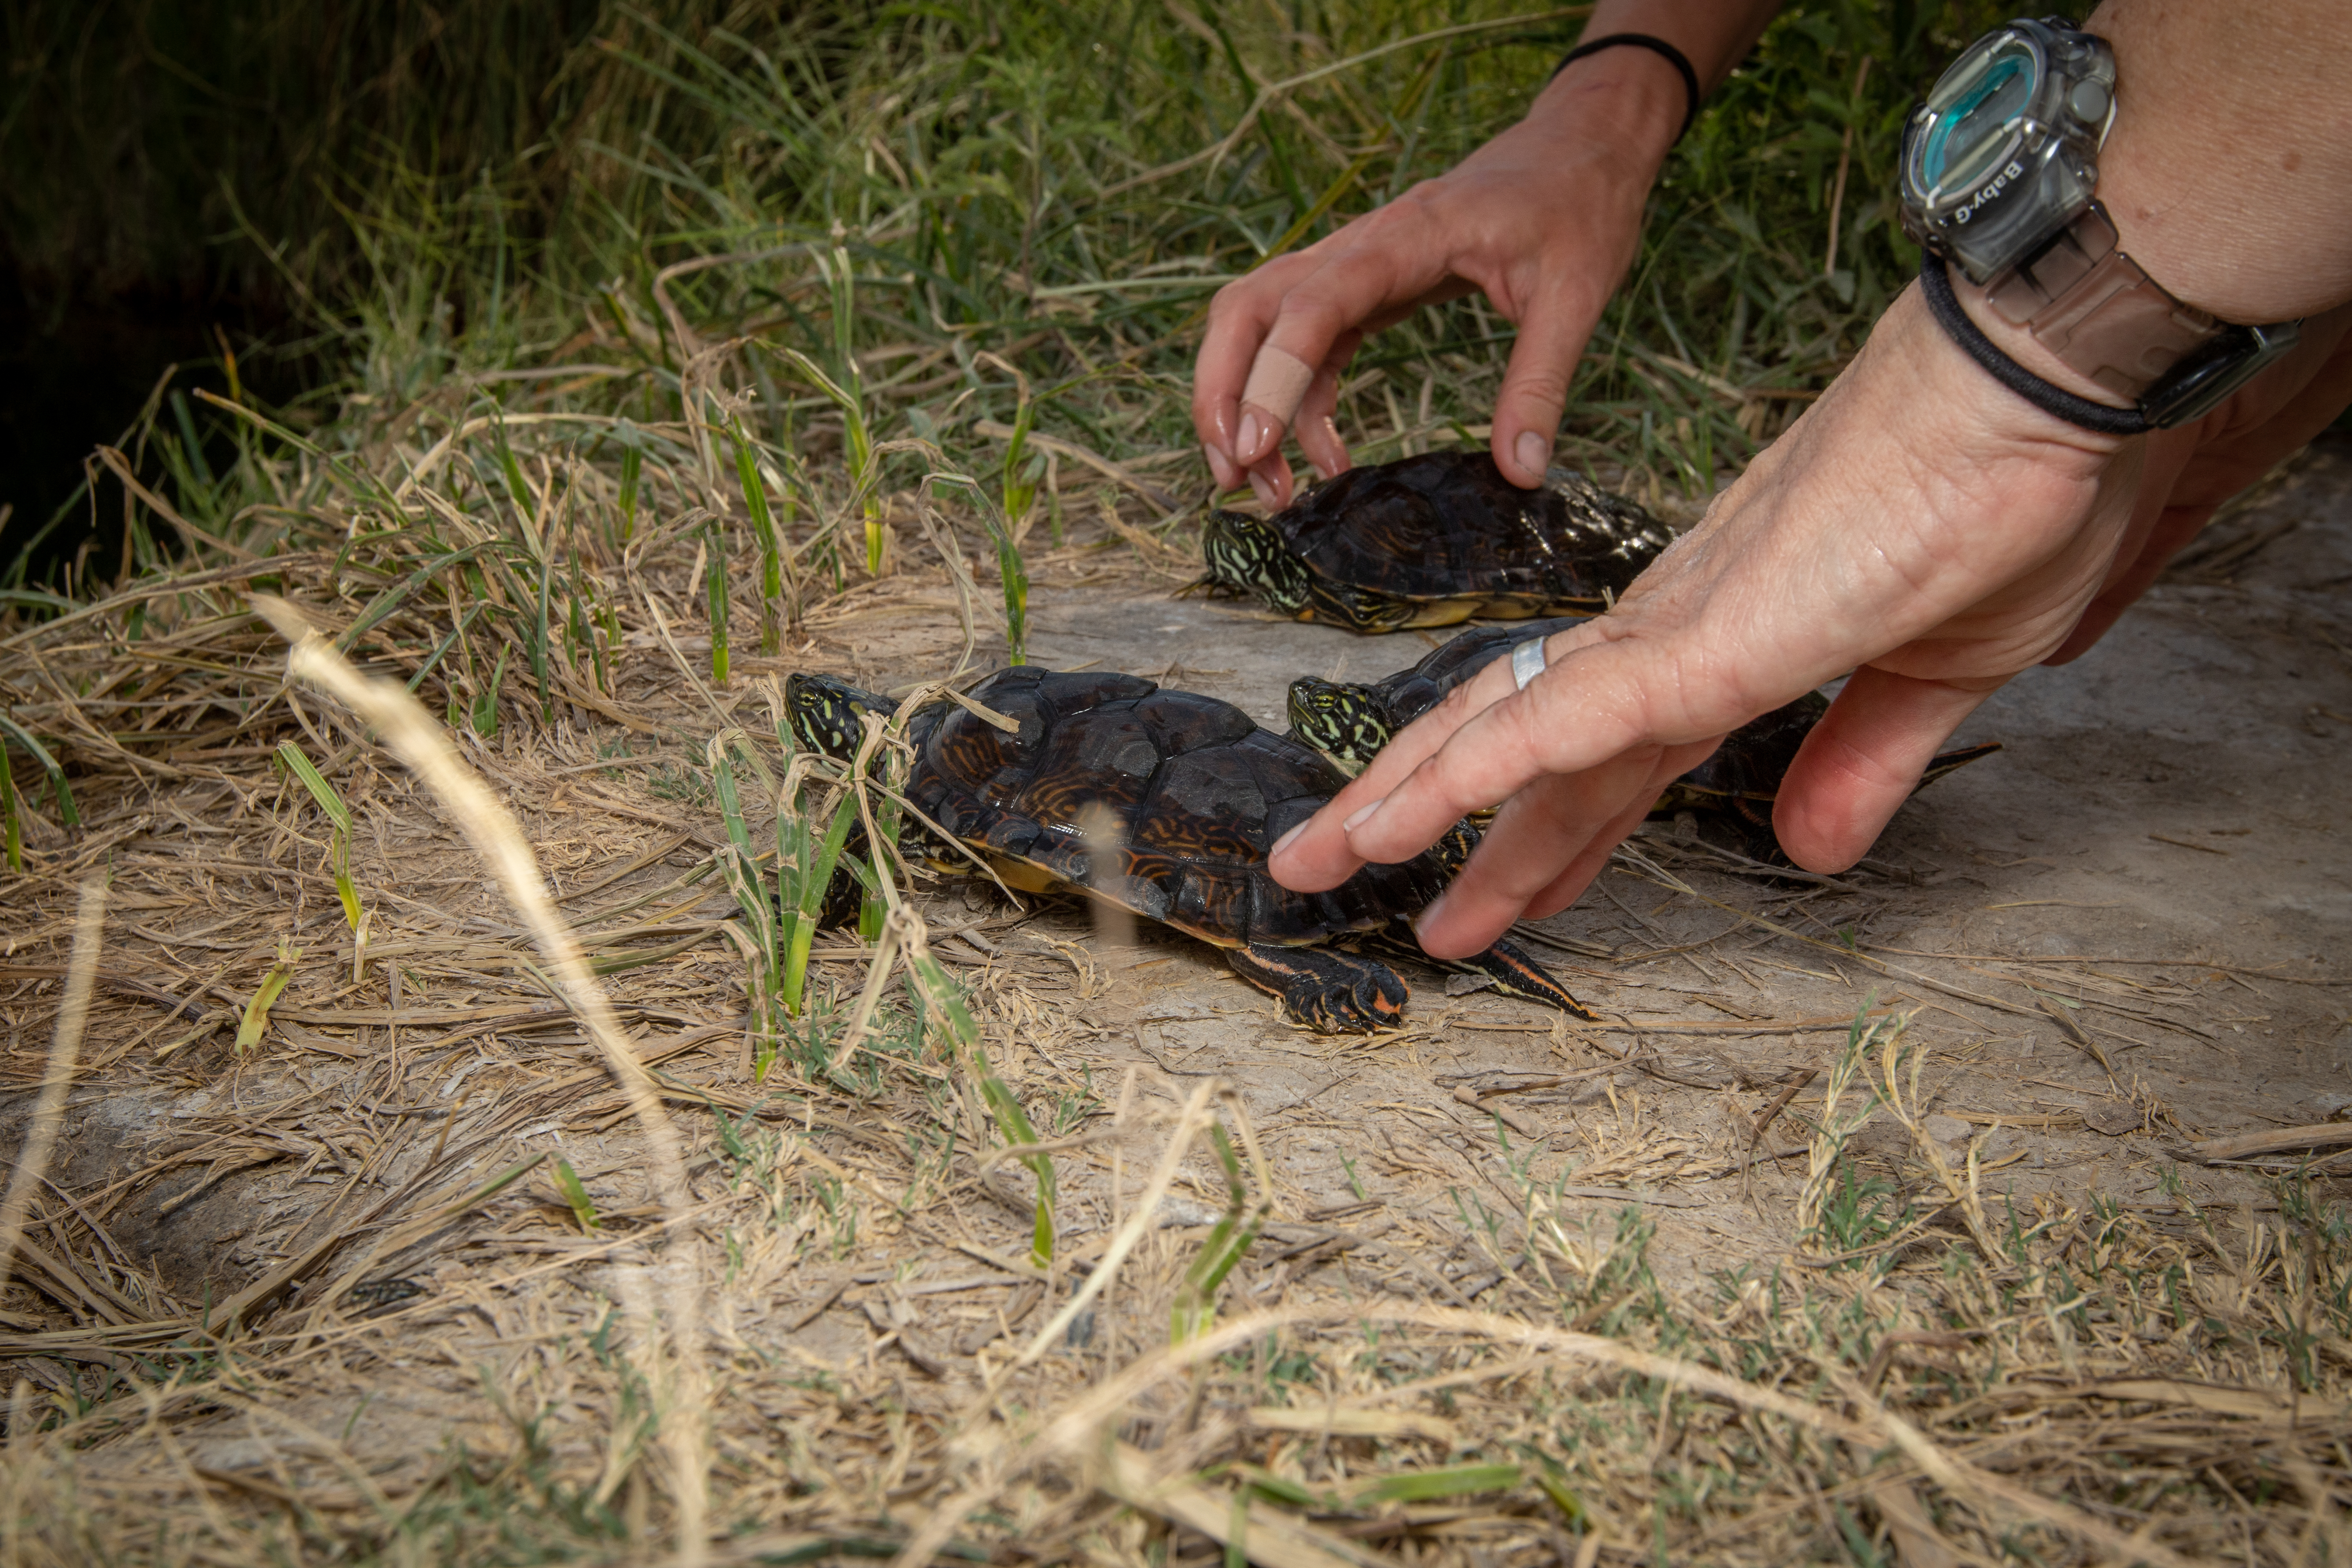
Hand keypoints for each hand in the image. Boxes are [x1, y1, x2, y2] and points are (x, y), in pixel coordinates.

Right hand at [1190, 56, 1685, 510]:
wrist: (1578, 147)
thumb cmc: (1578, 204)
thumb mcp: (1576, 292)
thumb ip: (1541, 380)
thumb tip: (1522, 471)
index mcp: (1406, 237)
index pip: (1311, 303)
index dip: (1272, 374)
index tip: (1256, 447)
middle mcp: (1359, 247)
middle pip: (1248, 309)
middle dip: (1223, 394)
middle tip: (1233, 478)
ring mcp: (1354, 268)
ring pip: (1260, 326)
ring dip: (1246, 404)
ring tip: (1266, 488)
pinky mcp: (1365, 290)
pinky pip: (1307, 347)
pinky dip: (1299, 405)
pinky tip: (1324, 460)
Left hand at [1267, 287, 2351, 960]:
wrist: (2038, 386)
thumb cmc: (2004, 497)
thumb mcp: (1934, 672)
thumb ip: (1858, 760)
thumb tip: (1808, 853)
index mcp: (1724, 641)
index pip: (1603, 755)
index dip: (1537, 829)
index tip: (1489, 889)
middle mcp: (1674, 632)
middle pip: (1524, 746)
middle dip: (1427, 817)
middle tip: (1327, 867)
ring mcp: (1684, 628)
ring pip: (1514, 730)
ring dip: (1413, 798)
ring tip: (1319, 856)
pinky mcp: (1715, 636)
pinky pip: (1580, 716)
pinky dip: (1490, 765)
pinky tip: (1412, 813)